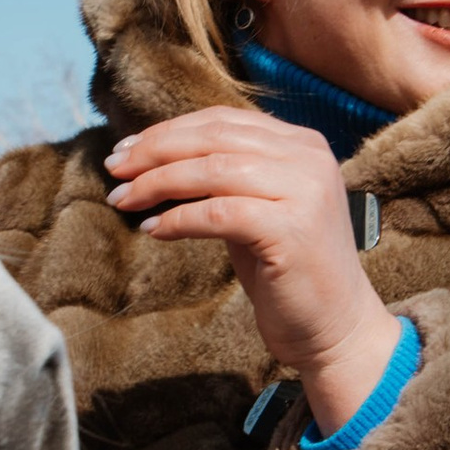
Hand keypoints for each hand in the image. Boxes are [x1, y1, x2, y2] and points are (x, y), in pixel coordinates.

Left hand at [106, 108, 401, 436]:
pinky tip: (153, 229)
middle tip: (113, 170)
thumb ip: (224, 175)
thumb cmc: (286, 271)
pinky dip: (178, 219)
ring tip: (123, 200)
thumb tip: (154, 157)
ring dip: (158, 183)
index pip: (223, 121)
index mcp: (303, 144)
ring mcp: (305, 190)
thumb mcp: (256, 208)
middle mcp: (309, 157)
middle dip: (154, 151)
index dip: (168, 131)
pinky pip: (218, 213)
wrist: (336, 328)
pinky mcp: (292, 229)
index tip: (126, 150)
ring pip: (212, 170)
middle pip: (214, 138)